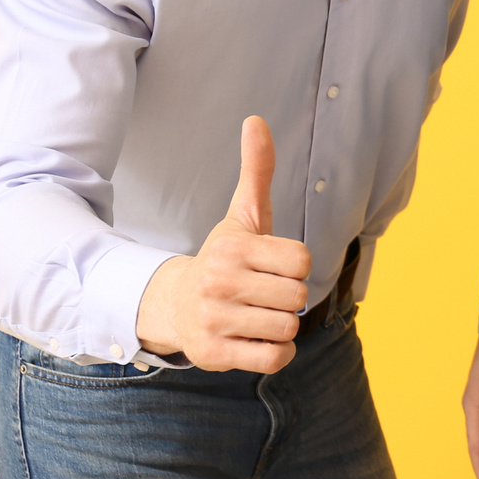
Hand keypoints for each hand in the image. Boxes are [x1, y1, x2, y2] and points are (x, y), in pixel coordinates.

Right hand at [134, 116, 312, 370]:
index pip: (301, 260)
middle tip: (264, 294)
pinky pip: (274, 359)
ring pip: (288, 329)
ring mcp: (214, 320)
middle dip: (289, 299)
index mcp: (232, 247)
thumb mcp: (242, 215)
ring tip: (256, 316)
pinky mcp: (214, 355)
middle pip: (297, 298)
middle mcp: (219, 282)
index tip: (273, 266)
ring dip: (281, 326)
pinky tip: (255, 339)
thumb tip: (256, 120)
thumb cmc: (225, 258)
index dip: (295, 266)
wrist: (177, 306)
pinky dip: (274, 353)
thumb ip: (256, 170)